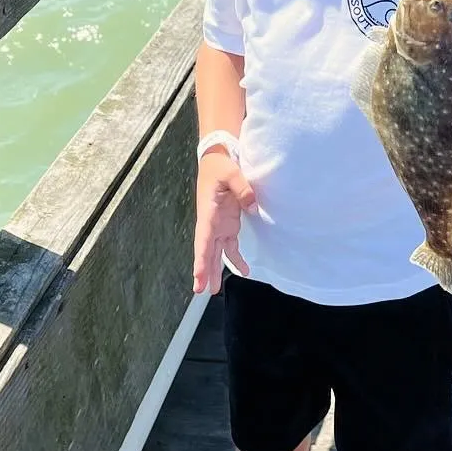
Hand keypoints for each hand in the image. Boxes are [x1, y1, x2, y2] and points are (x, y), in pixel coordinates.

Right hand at [193, 151, 255, 294]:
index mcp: (208, 212)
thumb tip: (253, 206)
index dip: (201, 258)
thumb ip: (242, 188)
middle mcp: (210, 222)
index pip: (203, 239)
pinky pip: (230, 246)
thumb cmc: (220, 166)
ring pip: (215, 252)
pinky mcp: (227, 224)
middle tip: (201, 291)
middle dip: (203, 271)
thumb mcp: (231, 172)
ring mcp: (218, 225)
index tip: (198, 275)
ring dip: (215, 270)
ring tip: (214, 290)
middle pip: (205, 251)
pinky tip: (244, 271)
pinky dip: (235, 259)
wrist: (217, 159)